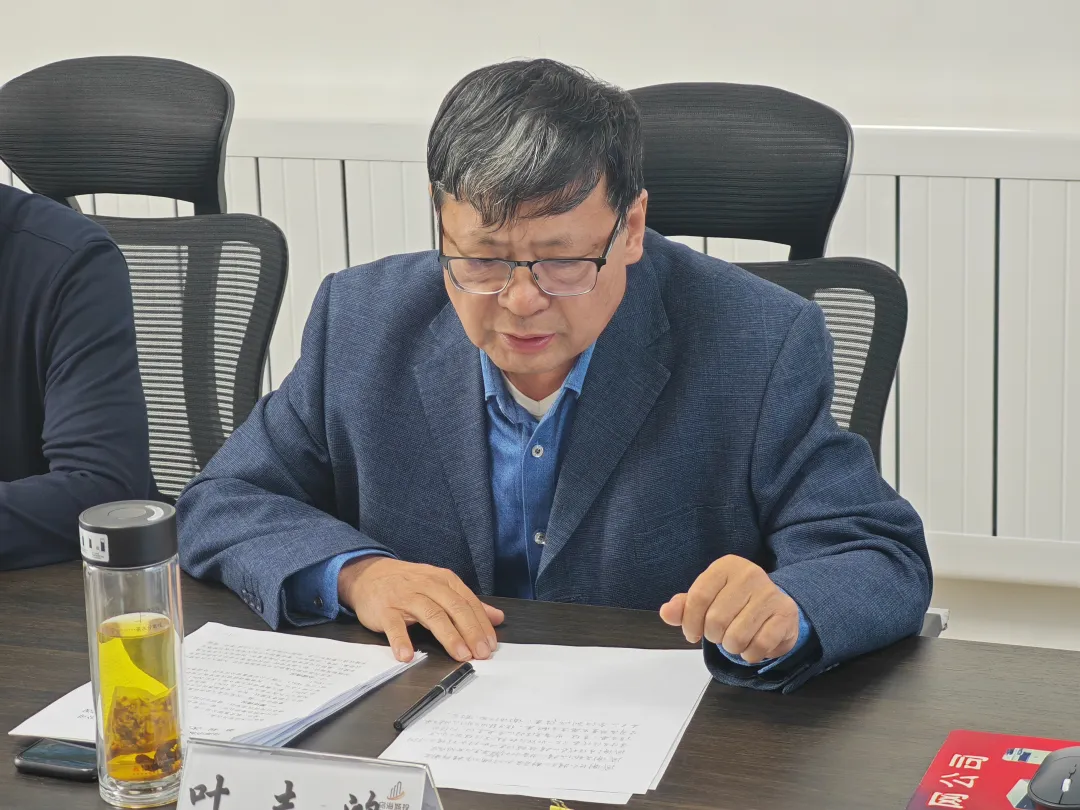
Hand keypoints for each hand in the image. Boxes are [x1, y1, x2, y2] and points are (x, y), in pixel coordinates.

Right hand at [338, 556, 503, 663]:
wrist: (369, 575)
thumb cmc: (408, 584)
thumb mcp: (440, 587)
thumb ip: (467, 603)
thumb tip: (497, 618)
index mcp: (444, 581)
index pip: (468, 602)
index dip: (482, 624)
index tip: (491, 644)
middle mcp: (427, 586)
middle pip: (454, 608)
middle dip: (471, 631)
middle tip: (481, 653)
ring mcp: (406, 597)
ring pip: (431, 615)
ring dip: (448, 636)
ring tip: (460, 655)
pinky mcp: (385, 610)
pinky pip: (394, 626)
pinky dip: (401, 640)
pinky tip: (408, 655)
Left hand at [659, 555, 799, 663]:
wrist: (774, 605)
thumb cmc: (734, 602)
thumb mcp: (706, 599)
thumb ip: (683, 606)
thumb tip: (667, 612)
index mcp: (726, 566)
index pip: (698, 597)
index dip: (690, 622)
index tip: (692, 633)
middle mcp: (750, 574)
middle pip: (716, 620)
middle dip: (713, 636)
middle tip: (719, 635)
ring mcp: (770, 593)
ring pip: (737, 637)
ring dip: (731, 648)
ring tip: (735, 640)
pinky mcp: (786, 613)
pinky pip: (759, 646)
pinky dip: (751, 654)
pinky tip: (751, 646)